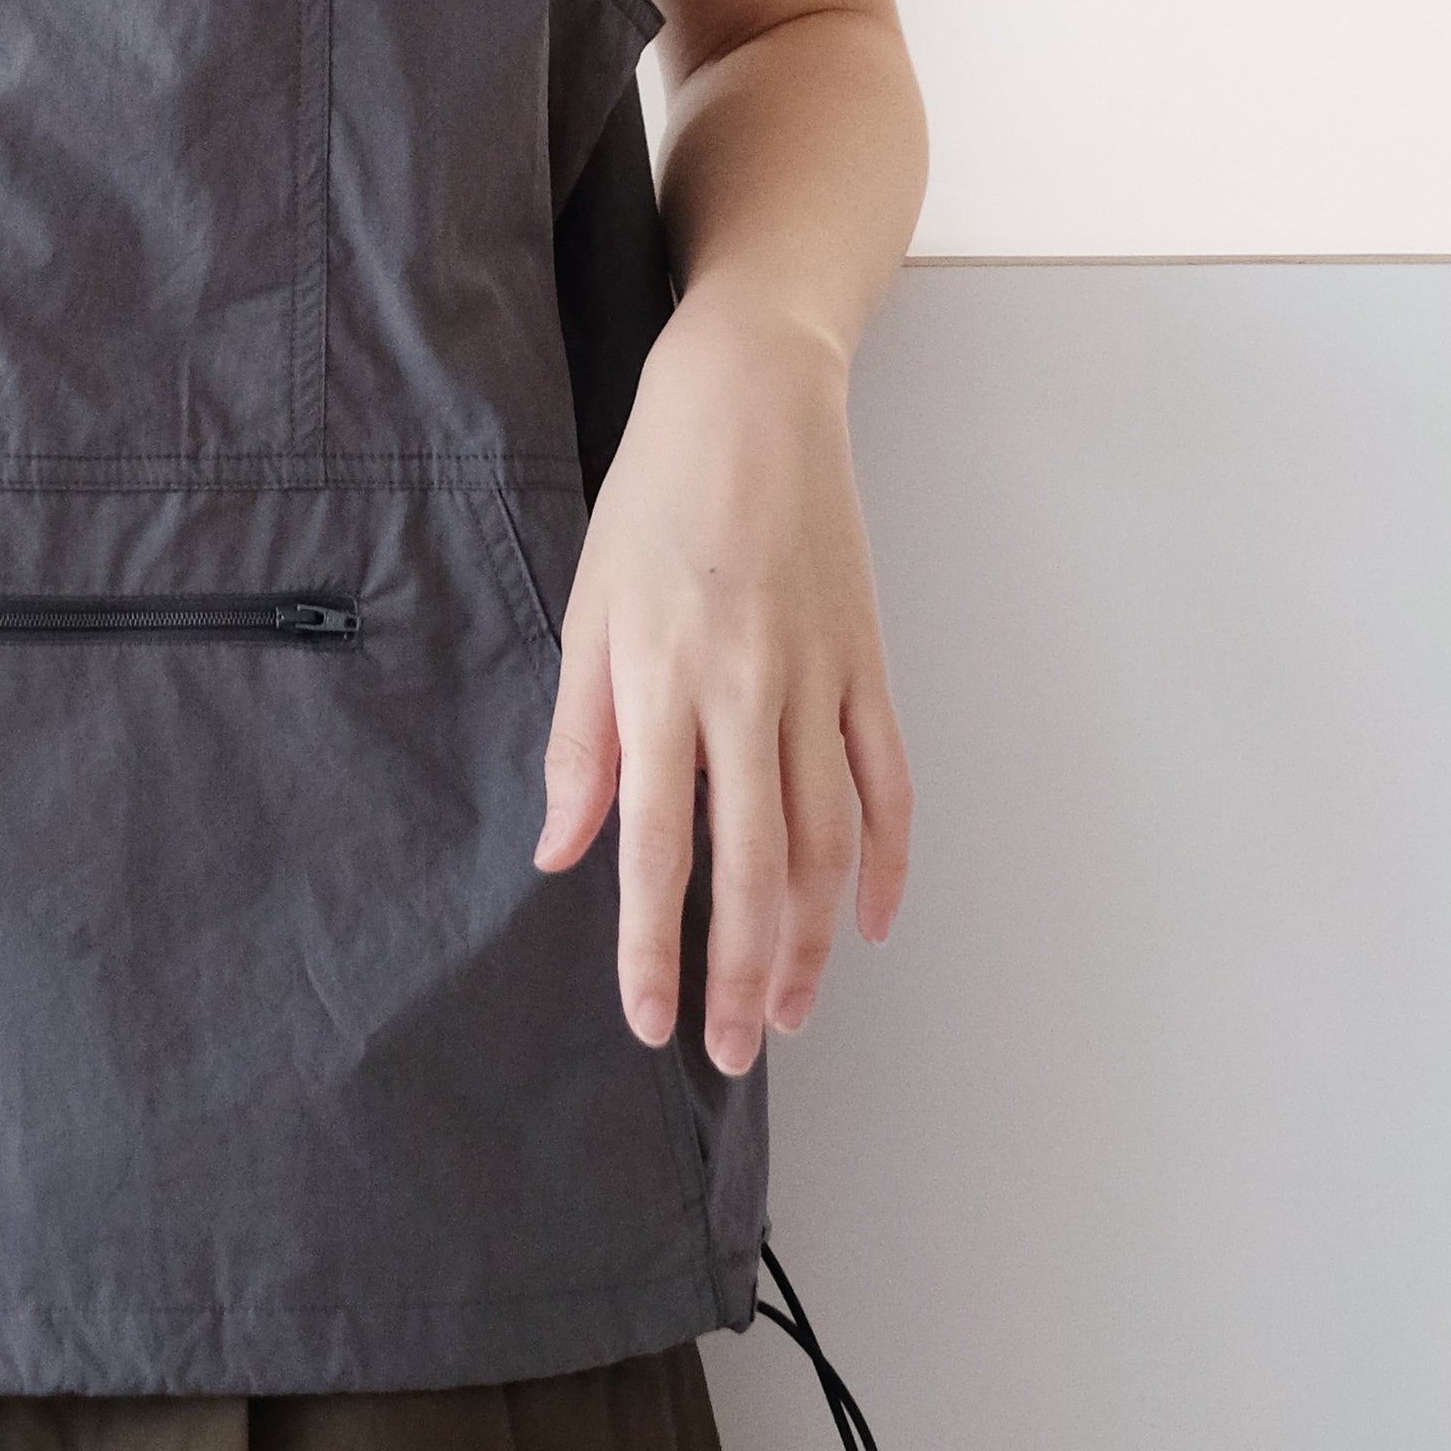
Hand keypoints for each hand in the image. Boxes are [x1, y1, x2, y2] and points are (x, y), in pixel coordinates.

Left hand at [531, 276, 912, 1069]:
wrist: (751, 398)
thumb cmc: (655, 497)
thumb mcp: (587, 608)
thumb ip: (580, 738)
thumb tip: (561, 848)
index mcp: (663, 682)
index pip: (655, 850)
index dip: (654, 948)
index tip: (652, 1023)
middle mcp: (746, 694)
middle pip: (755, 869)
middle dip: (744, 976)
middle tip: (737, 1052)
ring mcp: (819, 682)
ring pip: (826, 843)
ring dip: (813, 941)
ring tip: (794, 1011)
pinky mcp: (868, 664)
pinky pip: (889, 784)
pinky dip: (888, 861)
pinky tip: (871, 921)